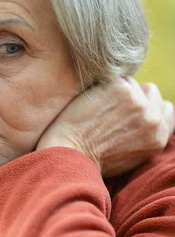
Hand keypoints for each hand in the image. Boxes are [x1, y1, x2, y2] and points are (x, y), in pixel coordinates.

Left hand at [36, 77, 174, 177]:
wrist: (70, 154)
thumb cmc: (92, 158)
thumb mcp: (130, 155)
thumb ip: (144, 134)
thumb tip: (145, 116)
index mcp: (158, 137)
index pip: (167, 110)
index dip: (149, 107)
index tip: (131, 112)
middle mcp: (152, 119)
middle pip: (152, 92)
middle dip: (134, 97)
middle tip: (111, 109)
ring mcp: (137, 102)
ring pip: (132, 83)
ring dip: (117, 91)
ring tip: (99, 109)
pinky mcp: (119, 88)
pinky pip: (115, 78)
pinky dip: (102, 87)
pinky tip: (91, 103)